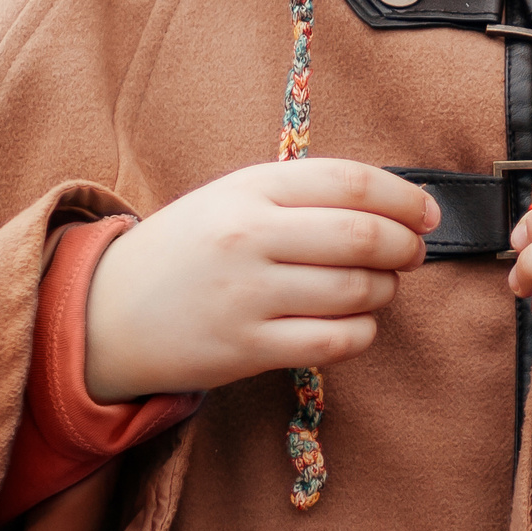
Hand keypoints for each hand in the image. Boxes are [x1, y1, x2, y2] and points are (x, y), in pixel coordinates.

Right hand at [83, 159, 437, 402]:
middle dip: (405, 246)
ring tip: (379, 286)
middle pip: (362, 235)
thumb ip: (303, 195)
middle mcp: (248, 236)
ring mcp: (246, 295)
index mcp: (249, 188)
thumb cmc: (186, 250)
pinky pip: (332, 340)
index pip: (351, 181)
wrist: (105, 311)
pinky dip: (362, 332)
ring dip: (385, 289)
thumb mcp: (233, 198)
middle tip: (413, 252)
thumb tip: (394, 204)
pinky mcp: (244, 349)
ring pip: (354, 289)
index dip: (404, 197)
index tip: (426, 213)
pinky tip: (356, 322)